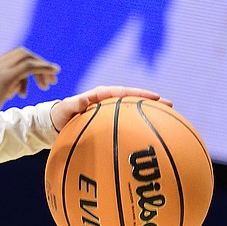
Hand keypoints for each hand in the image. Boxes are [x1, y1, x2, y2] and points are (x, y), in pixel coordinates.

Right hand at [0, 47, 59, 129]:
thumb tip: (13, 90)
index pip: (11, 60)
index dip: (25, 68)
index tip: (30, 86)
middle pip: (21, 53)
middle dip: (37, 64)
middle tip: (48, 81)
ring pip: (27, 57)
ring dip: (42, 68)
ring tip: (50, 83)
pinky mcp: (4, 78)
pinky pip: (30, 66)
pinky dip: (44, 68)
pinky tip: (53, 74)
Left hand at [50, 85, 173, 131]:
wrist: (56, 124)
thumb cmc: (60, 116)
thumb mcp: (65, 109)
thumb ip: (74, 104)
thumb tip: (84, 100)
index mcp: (99, 95)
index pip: (122, 92)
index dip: (138, 94)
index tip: (154, 97)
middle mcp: (108, 101)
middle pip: (133, 99)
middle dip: (152, 101)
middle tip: (170, 104)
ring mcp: (111, 111)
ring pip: (134, 109)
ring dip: (150, 112)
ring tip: (169, 115)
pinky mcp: (110, 121)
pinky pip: (128, 121)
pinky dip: (139, 124)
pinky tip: (152, 133)